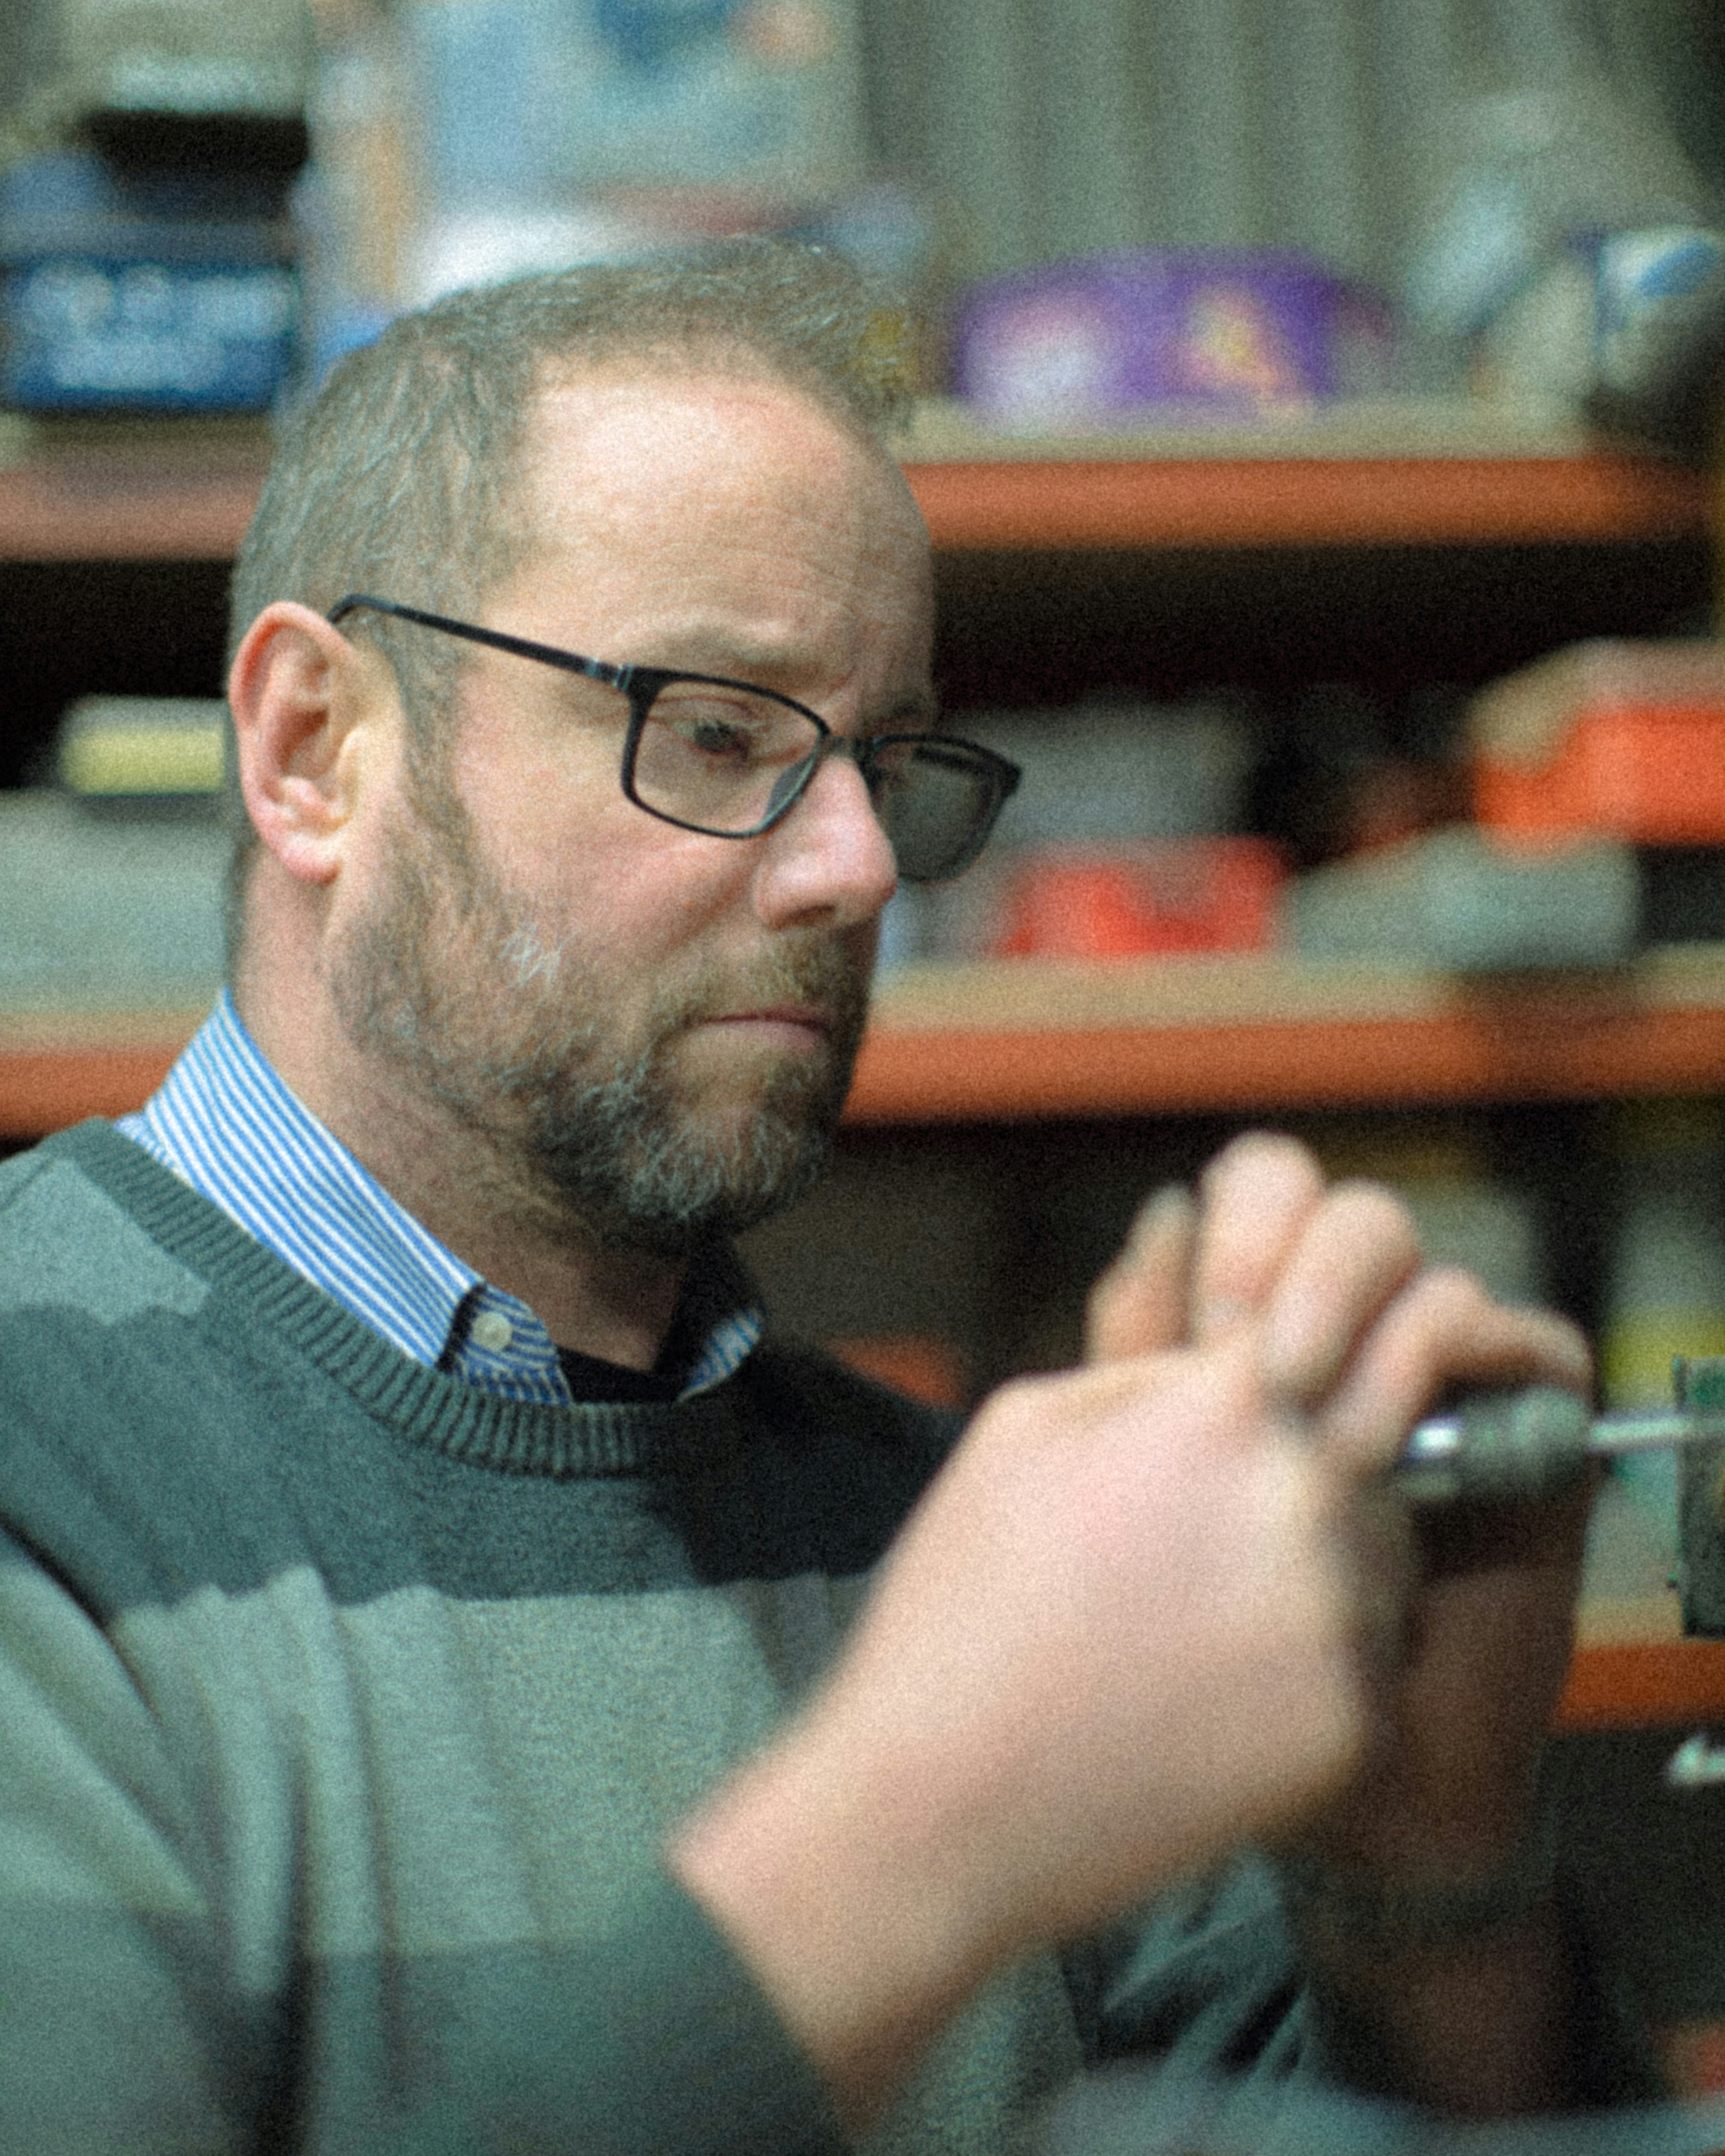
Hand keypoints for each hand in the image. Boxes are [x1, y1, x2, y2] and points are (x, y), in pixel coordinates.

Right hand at [672, 1133, 1565, 2120]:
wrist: (940, 1803)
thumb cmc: (964, 1601)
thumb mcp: (1027, 1425)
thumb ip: (1149, 1353)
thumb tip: (1218, 1298)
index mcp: (1225, 1404)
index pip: (1350, 1321)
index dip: (1332, 1340)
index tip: (1311, 1371)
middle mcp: (1308, 1497)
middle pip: (1381, 1440)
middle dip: (1332, 1460)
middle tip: (1239, 1518)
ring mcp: (1342, 1617)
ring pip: (1384, 1555)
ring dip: (1323, 1569)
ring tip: (1196, 1622)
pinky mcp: (1357, 1725)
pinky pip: (1368, 1663)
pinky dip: (1312, 1673)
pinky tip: (1209, 1698)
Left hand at [1089, 1132, 1592, 1888]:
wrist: (1337, 1791)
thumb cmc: (1206, 1649)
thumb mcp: (1136, 1492)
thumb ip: (1138, 1355)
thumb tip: (1166, 1212)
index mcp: (1251, 1335)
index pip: (1262, 1201)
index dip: (1242, 1217)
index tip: (1203, 1307)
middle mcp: (1348, 1345)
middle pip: (1344, 1215)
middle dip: (1300, 1247)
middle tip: (1256, 1344)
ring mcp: (1436, 1391)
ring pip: (1422, 1270)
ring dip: (1368, 1295)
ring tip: (1299, 1380)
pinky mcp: (1521, 1443)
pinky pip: (1532, 1347)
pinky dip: (1487, 1343)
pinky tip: (1421, 1382)